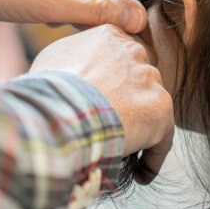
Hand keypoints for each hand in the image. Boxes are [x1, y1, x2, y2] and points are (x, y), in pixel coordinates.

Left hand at [0, 0, 146, 32]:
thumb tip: (141, 19)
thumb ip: (100, 10)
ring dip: (73, 8)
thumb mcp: (53, 3)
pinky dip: (62, 2)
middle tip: (55, 14)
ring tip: (42, 8)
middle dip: (88, 9)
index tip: (81, 20)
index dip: (110, 9)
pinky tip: (38, 4)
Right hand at [30, 25, 173, 183]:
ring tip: (124, 151)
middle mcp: (136, 52)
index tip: (106, 98)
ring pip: (150, 108)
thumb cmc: (47, 91)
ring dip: (141, 128)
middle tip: (114, 125)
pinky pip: (162, 138)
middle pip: (139, 79)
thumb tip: (70, 73)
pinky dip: (152, 157)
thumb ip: (72, 58)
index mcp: (109, 35)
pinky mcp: (162, 111)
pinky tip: (141, 173)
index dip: (114, 79)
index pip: (120, 54)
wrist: (61, 114)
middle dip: (129, 101)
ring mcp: (152, 81)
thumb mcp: (52, 60)